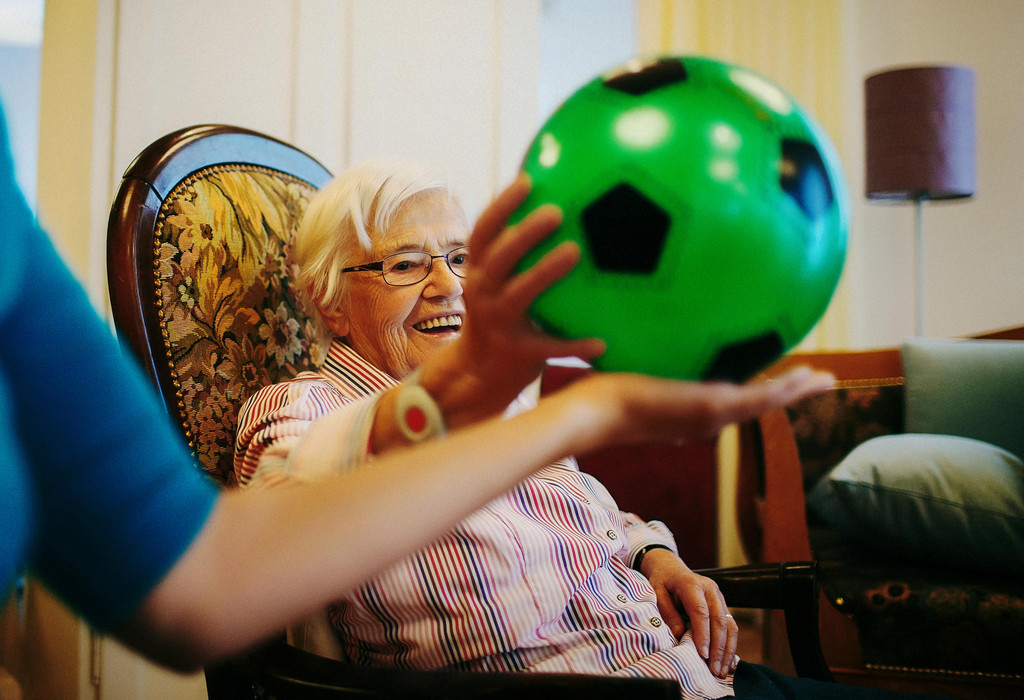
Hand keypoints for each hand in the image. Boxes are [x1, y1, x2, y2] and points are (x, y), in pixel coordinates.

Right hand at [425, 175, 604, 424]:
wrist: (478, 373)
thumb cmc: (499, 315)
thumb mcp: (496, 282)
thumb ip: (516, 253)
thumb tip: (559, 208)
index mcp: (479, 272)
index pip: (483, 232)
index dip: (501, 205)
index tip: (526, 180)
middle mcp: (482, 293)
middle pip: (499, 257)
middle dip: (524, 233)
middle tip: (556, 212)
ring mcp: (499, 323)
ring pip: (518, 295)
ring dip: (543, 272)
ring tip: (573, 252)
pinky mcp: (518, 353)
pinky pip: (549, 348)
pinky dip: (574, 346)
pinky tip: (602, 343)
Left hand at [563, 365, 833, 450]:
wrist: (595, 412)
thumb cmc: (603, 398)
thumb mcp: (634, 388)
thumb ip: (646, 385)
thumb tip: (646, 374)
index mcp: (692, 415)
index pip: (735, 406)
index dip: (761, 397)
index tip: (780, 387)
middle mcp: (705, 419)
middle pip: (758, 406)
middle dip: (790, 394)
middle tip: (821, 384)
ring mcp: (709, 416)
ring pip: (765, 403)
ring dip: (796, 391)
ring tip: (825, 380)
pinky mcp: (710, 407)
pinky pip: (757, 398)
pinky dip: (784, 390)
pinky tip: (803, 379)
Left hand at [640, 548, 738, 677]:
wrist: (671, 568)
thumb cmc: (662, 581)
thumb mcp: (656, 592)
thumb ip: (667, 611)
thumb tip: (680, 633)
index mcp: (692, 584)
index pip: (701, 612)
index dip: (703, 634)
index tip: (703, 655)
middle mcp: (711, 590)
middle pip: (719, 621)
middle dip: (718, 648)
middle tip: (714, 670)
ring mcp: (719, 598)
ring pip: (729, 625)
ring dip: (727, 650)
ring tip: (722, 671)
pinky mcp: (722, 606)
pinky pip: (730, 626)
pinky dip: (730, 645)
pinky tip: (727, 662)